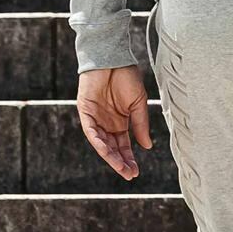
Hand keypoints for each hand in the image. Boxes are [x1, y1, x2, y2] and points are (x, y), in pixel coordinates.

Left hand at [76, 65, 152, 180]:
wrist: (113, 57)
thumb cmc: (126, 77)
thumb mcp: (138, 105)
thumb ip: (141, 125)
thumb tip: (147, 146)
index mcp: (119, 123)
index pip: (123, 146)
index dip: (129, 159)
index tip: (136, 172)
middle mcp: (106, 123)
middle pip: (112, 148)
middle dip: (120, 162)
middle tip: (129, 174)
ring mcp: (95, 118)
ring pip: (101, 143)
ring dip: (110, 156)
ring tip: (120, 167)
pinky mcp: (85, 110)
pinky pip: (90, 130)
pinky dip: (98, 141)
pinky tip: (106, 151)